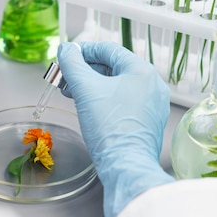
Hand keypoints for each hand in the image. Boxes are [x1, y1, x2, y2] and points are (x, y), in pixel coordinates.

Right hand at [57, 41, 174, 216]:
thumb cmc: (110, 128)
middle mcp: (152, 85)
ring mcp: (151, 105)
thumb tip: (65, 50)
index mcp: (142, 71)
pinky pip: (123, 103)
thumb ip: (72, 64)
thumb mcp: (85, 89)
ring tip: (72, 93)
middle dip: (85, 71)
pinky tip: (88, 108)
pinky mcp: (147, 123)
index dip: (83, 50)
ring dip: (92, 86)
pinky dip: (103, 101)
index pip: (108, 49)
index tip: (66, 56)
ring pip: (117, 86)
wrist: (126, 166)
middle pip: (112, 68)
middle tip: (65, 78)